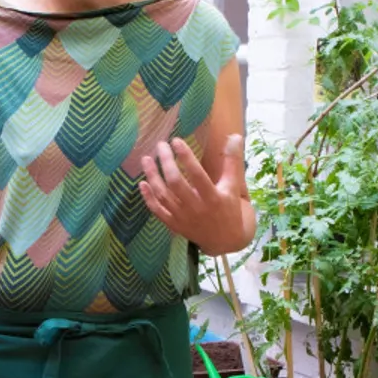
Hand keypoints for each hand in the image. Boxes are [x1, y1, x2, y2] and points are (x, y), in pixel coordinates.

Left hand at [139, 135, 254, 255]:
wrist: (226, 241)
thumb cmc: (230, 209)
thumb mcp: (234, 186)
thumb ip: (233, 161)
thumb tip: (234, 136)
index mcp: (213, 197)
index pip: (197, 174)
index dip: (186, 156)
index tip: (176, 141)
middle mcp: (196, 208)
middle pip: (176, 183)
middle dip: (166, 162)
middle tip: (161, 145)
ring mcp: (183, 218)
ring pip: (163, 195)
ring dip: (152, 176)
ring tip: (146, 158)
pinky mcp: (174, 225)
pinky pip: (158, 211)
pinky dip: (148, 198)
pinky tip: (142, 182)